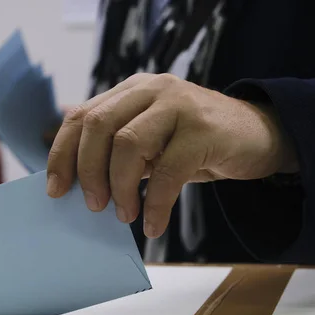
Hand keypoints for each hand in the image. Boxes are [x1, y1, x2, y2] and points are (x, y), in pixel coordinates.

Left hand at [47, 73, 297, 238]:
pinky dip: (155, 204)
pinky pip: (168, 171)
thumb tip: (79, 186)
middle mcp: (152, 89)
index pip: (83, 116)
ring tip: (124, 215)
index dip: (62, 153)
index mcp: (132, 91)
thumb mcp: (153, 143)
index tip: (55, 189)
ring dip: (120, 188)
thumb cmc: (196, 146)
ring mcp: (179, 104)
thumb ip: (119, 152)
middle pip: (99, 126)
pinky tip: (153, 224)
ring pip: (129, 144)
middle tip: (93, 206)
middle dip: (87, 171)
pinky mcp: (204, 128)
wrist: (258, 137)